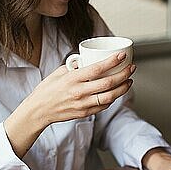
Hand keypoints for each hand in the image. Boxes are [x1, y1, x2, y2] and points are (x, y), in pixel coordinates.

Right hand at [4, 51, 134, 155]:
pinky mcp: (84, 113)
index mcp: (73, 79)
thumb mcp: (59, 72)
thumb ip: (75, 68)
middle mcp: (79, 92)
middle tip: (131, 68)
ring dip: (122, 88)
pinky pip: (103, 106)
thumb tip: (88, 60)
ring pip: (110, 96)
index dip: (113, 61)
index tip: (122, 56)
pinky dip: (112, 99)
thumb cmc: (47, 89)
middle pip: (108, 83)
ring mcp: (83, 104)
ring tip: (129, 81)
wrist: (39, 110)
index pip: (98, 68)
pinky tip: (116, 92)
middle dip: (123, 74)